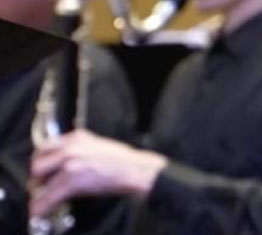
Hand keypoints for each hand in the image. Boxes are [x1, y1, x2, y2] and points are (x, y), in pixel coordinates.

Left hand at [29, 128, 167, 219]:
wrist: (135, 169)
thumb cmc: (122, 161)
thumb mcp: (97, 147)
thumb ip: (79, 151)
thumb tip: (61, 167)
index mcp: (77, 137)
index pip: (45, 146)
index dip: (41, 162)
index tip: (42, 174)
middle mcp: (71, 146)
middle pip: (38, 162)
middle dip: (38, 178)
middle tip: (42, 189)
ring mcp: (70, 162)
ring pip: (39, 180)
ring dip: (38, 195)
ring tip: (43, 204)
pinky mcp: (72, 179)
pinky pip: (47, 197)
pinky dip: (42, 208)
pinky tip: (44, 212)